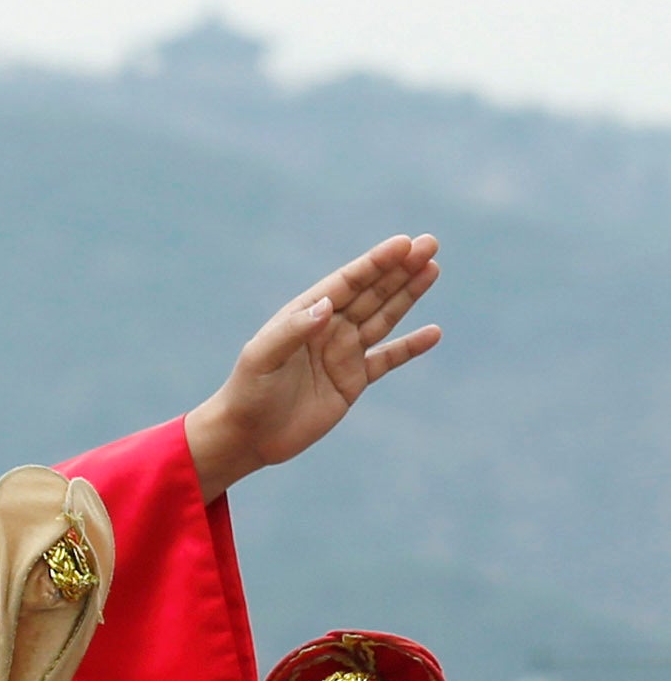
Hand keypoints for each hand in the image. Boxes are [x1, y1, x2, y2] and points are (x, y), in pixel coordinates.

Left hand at [182, 234, 441, 496]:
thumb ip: (293, 331)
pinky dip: (410, 347)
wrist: (246, 437)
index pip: (346, 283)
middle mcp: (327, 329)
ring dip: (408, 294)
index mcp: (304, 315)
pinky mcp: (353, 381)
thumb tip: (327, 304)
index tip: (404, 244)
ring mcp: (342, 353)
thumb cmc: (247, 393)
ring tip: (432, 269)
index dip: (375, 263)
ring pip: (384, 317)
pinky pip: (388, 359)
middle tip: (430, 244)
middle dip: (400, 269)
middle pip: (371, 292)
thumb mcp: (263, 359)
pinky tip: (433, 332)